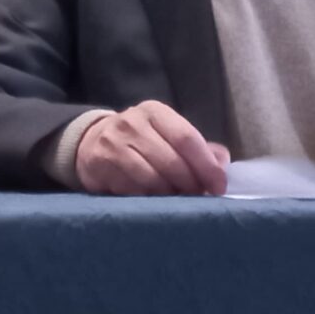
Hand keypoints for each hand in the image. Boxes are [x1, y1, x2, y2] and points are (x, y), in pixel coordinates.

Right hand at [74, 100, 231, 195]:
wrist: (91, 142)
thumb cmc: (141, 141)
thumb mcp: (167, 134)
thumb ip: (197, 147)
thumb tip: (223, 163)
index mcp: (155, 111)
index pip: (186, 137)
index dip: (206, 165)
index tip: (219, 186)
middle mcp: (132, 122)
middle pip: (171, 161)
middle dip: (190, 185)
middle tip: (199, 199)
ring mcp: (113, 143)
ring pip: (152, 179)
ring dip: (170, 197)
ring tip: (177, 202)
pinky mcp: (100, 164)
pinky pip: (131, 191)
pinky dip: (148, 200)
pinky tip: (154, 202)